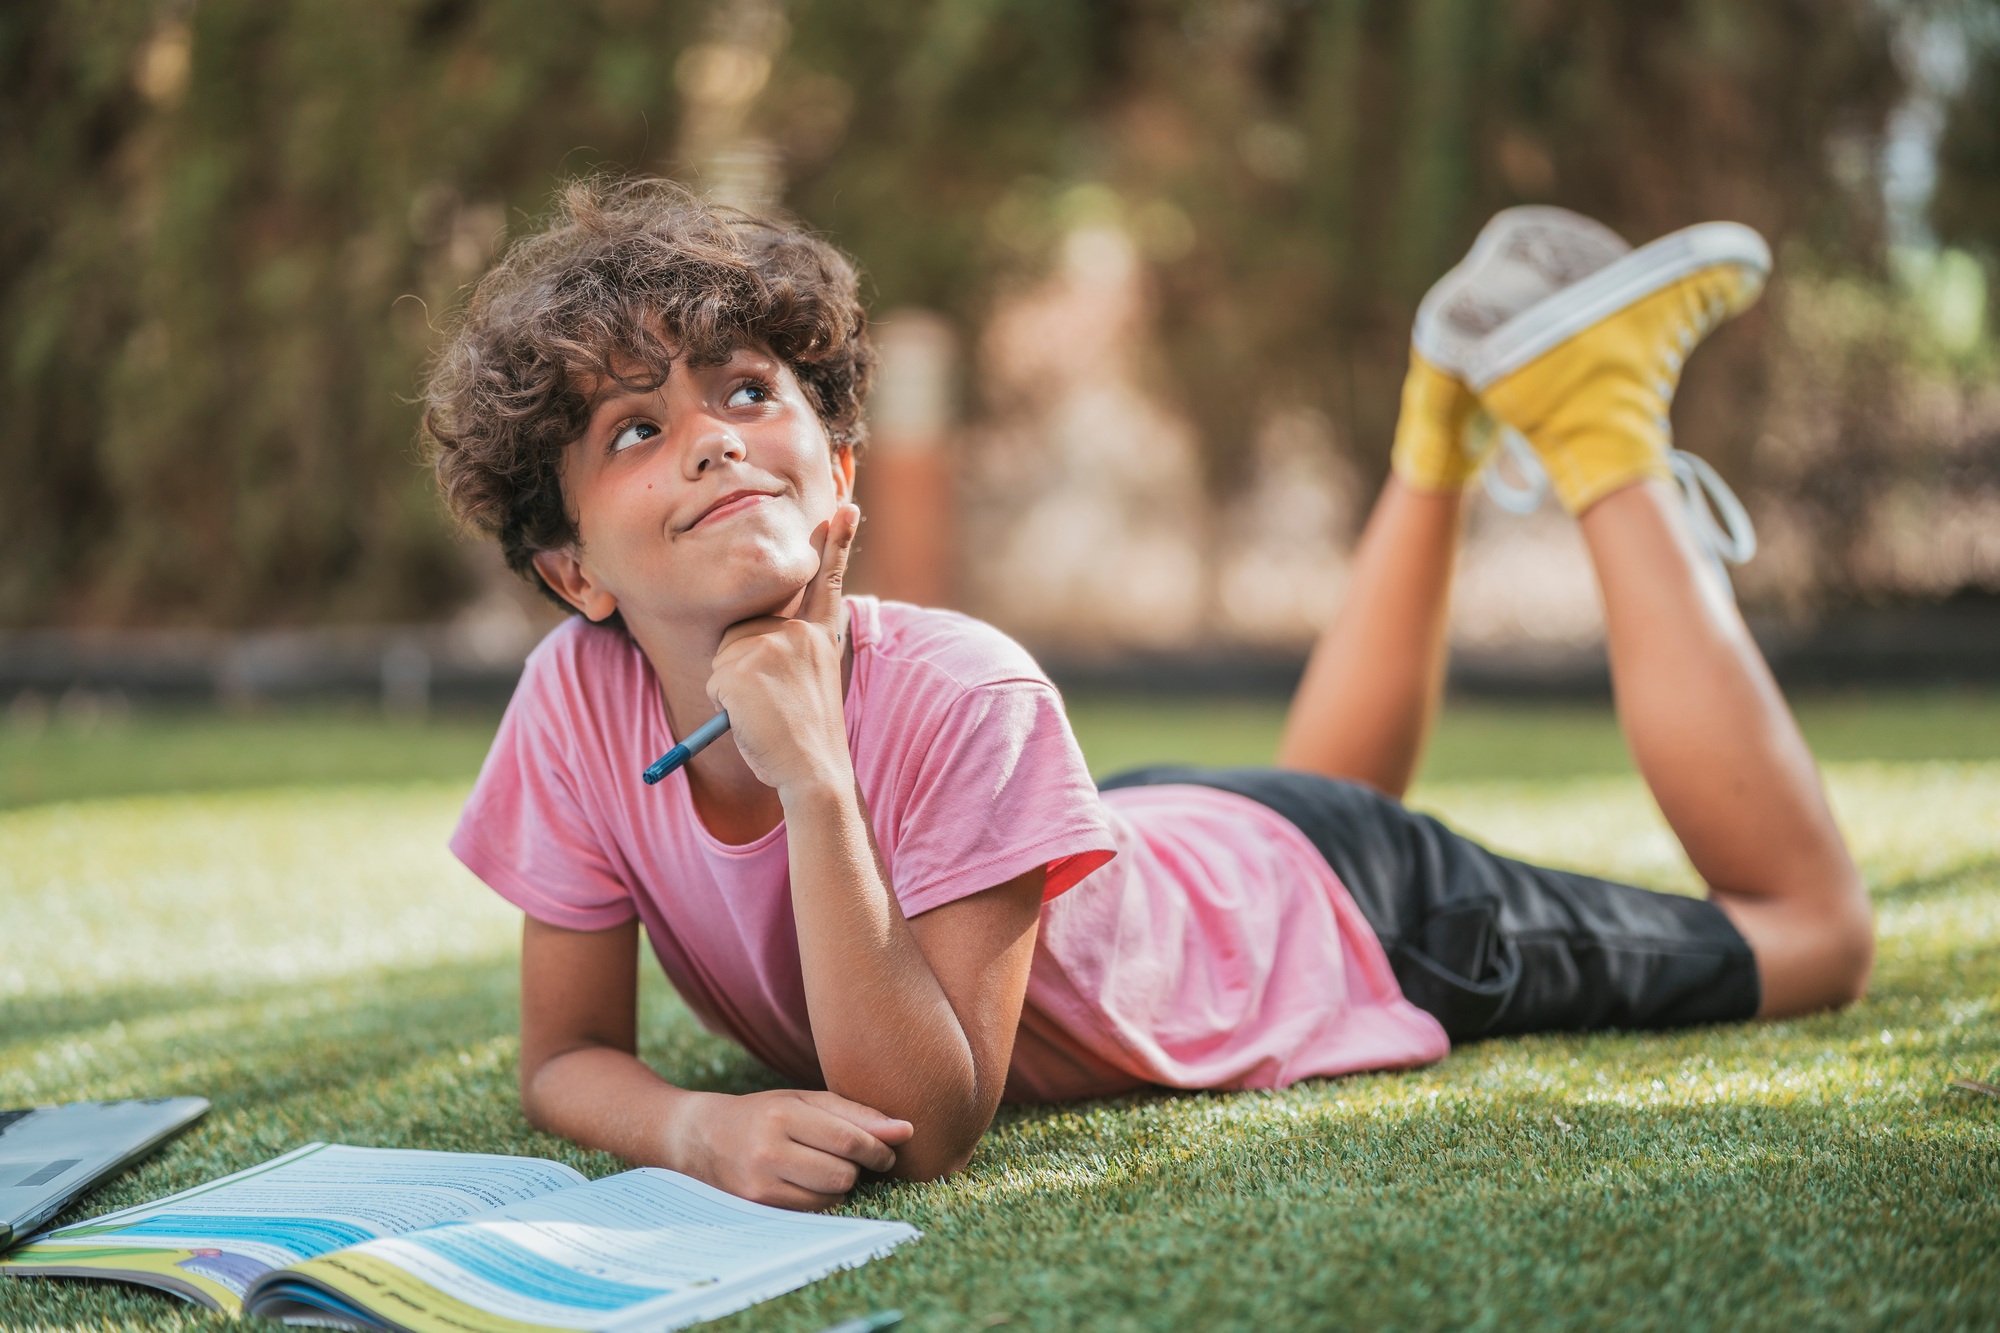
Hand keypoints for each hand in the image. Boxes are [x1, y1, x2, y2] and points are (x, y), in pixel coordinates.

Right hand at [667, 1088, 913, 1210]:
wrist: (701, 1138)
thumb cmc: (764, 1114)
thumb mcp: (805, 1101)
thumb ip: (857, 1115)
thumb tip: (907, 1130)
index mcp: (783, 1115)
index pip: (850, 1141)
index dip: (879, 1149)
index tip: (888, 1151)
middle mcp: (768, 1151)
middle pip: (843, 1175)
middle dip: (857, 1169)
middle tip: (853, 1159)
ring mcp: (759, 1185)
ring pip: (829, 1197)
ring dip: (838, 1185)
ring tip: (822, 1167)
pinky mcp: (756, 1209)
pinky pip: (810, 1212)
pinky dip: (818, 1199)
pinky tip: (805, 1182)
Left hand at [705, 504, 858, 797]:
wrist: (815, 773)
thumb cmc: (807, 739)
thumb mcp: (809, 682)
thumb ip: (789, 654)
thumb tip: (746, 650)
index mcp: (822, 636)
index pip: (829, 581)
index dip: (837, 543)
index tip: (847, 508)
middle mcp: (800, 633)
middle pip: (745, 631)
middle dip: (744, 666)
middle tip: (775, 705)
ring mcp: (773, 646)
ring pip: (727, 655)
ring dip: (734, 688)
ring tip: (767, 713)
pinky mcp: (746, 666)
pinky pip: (716, 679)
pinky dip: (724, 705)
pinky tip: (753, 719)